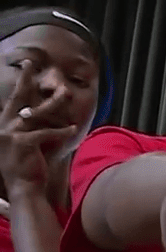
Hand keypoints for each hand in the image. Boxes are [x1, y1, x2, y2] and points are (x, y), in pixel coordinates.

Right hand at [0, 59, 80, 192]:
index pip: (12, 101)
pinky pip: (45, 133)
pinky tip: (72, 129)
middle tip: (30, 62)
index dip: (20, 84)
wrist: (23, 189)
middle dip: (23, 79)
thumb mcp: (23, 143)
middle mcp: (2, 127)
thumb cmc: (26, 167)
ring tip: (66, 93)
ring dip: (52, 102)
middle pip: (16, 99)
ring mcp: (10, 135)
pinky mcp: (22, 144)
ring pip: (35, 113)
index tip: (26, 66)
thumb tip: (36, 111)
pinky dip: (60, 131)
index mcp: (2, 126)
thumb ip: (28, 126)